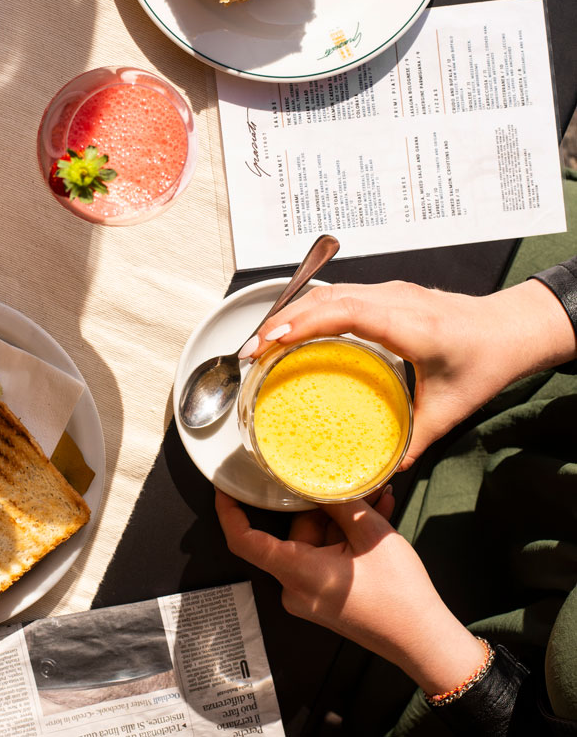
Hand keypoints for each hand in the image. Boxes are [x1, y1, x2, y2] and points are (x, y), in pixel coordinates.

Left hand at [215, 489, 486, 694]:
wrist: (424, 641)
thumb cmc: (399, 594)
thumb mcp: (371, 534)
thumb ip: (340, 502)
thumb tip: (318, 478)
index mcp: (297, 572)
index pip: (245, 541)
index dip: (229, 511)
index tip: (225, 486)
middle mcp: (296, 588)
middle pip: (293, 532)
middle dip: (320, 505)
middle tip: (350, 483)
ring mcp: (311, 595)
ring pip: (315, 541)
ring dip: (342, 519)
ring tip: (377, 501)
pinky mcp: (327, 597)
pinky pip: (326, 556)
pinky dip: (346, 538)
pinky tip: (376, 517)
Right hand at [239, 278, 575, 467]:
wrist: (511, 327)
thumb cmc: (485, 361)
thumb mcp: (450, 409)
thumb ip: (413, 440)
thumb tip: (380, 470)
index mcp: (409, 324)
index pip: (344, 312)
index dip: (302, 323)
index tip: (270, 342)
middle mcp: (394, 298)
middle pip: (325, 298)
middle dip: (281, 321)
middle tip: (249, 352)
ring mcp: (389, 290)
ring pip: (328, 292)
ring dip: (291, 313)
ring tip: (261, 342)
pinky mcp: (386, 292)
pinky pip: (339, 294)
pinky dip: (309, 311)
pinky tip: (293, 330)